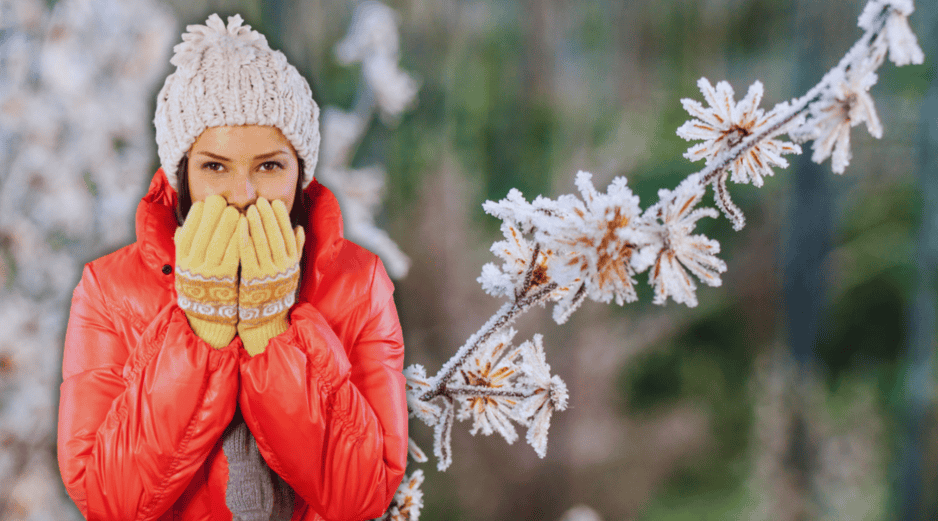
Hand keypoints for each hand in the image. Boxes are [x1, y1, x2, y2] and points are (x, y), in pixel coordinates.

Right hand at [174, 194, 239, 347]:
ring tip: (236, 210)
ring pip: (218, 241)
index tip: (205, 203)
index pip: (187, 230)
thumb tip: (182, 226)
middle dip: (214, 214)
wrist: (208, 318)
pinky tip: (245, 227)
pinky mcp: (226, 278)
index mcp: (182, 260)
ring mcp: (209, 272)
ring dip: (228, 223)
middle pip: (203, 232)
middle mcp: (193, 265)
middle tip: (224, 201)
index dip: (197, 215)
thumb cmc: (200, 287)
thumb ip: (185, 248)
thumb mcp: (186, 268)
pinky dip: (239, 238)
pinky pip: (233, 254)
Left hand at [238, 197, 304, 355]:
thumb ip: (295, 250)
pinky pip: (248, 253)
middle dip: (268, 216)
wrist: (265, 318)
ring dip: (257, 223)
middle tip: (261, 200)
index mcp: (293, 263)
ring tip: (251, 208)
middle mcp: (283, 267)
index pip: (290, 234)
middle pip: (276, 235)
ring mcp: (268, 273)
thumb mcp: (290, 271)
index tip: (275, 203)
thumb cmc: (275, 290)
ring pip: (263, 242)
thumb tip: (299, 228)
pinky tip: (240, 225)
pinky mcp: (253, 278)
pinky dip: (245, 237)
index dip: (282, 217)